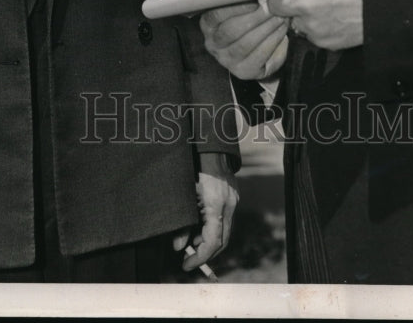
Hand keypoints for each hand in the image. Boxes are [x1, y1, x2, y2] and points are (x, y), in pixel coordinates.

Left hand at [172, 153, 237, 270]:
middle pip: (222, 241)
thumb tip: (178, 248)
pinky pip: (225, 219)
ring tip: (191, 241)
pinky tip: (200, 226)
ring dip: (209, 240)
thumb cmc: (192, 169)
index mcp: (216, 205)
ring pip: (225, 231)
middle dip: (205, 253)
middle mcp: (229, 205)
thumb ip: (181, 225)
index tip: (186, 265)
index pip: (212, 242)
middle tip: (188, 258)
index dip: (199, 257)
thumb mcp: (183, 197)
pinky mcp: (234, 197)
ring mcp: (234, 200)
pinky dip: (213, 228)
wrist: (209, 147)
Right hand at [199, 1, 288, 79]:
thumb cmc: (248, 24)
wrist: (258, 50)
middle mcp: (214, 44)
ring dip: (266, 28)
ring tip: (279, 16)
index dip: (235, 7)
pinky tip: (281, 30)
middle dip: (255, 17)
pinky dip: (273, 40)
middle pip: (231, 31)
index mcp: (208, 25)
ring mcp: (227, 60)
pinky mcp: (243, 71)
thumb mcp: (241, 10)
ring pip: (245, 44)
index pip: (215, 15)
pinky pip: (259, 56)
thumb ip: (244, 0)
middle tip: (271, 7)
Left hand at [265, 0, 365, 49]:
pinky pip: (308, 33)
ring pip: (291, 20)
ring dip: (299, 14)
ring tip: (320, 4)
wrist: (384, 2)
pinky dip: (314, 26)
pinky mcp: (321, 40)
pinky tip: (329, 16)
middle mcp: (304, 3)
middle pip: (274, 4)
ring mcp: (311, 24)